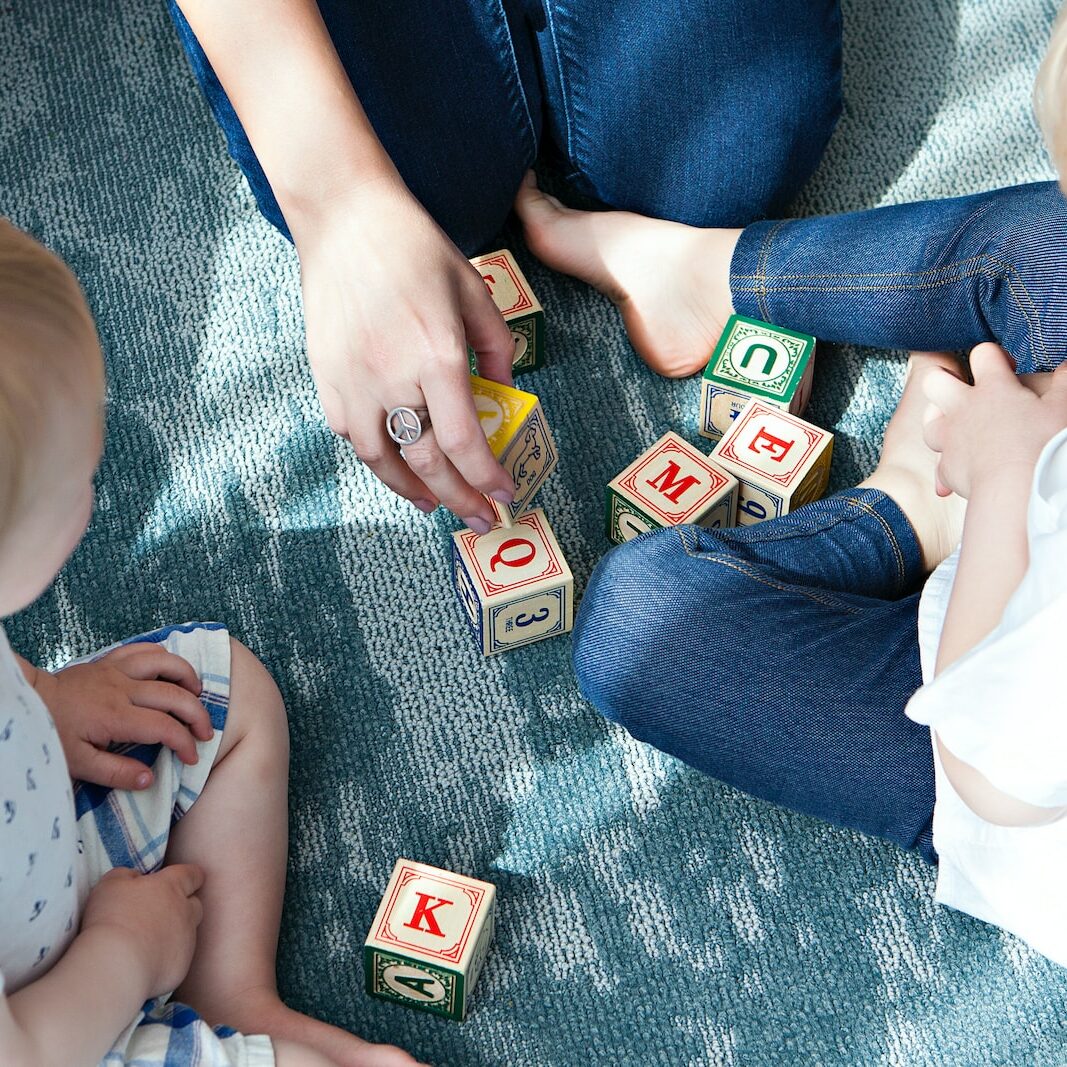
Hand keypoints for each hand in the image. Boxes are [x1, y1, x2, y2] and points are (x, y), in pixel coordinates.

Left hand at [33, 643, 211, 789]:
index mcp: (116, 716)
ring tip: (196, 694)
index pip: (164, 728)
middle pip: (175, 695)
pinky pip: (145, 649)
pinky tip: (171, 671)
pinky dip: (165, 656)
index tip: (191, 758)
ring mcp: (118, 670)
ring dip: (188, 677)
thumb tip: (150, 779)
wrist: (29, 702)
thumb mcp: (78, 764)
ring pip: (166, 663)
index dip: (185, 743)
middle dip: (198, 715)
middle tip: (206, 732)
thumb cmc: (53, 734)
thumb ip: (116, 773)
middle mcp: (123, 689)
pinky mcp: (111, 661)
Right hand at [80, 865, 203, 998]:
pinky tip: (145, 964)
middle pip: (195, 905)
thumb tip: (134, 878)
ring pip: (188, 933)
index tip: (187, 879)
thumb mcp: (111, 884)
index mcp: (171, 887)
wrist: (116, 964)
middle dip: (185, 906)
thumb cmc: (111, 918)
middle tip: (163, 913)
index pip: (192, 875)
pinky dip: (166, 959)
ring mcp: (187, 941)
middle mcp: (185, 912)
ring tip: (151, 941)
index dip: (190, 876)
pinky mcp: (181, 967)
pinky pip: (178, 960)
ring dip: (175, 934)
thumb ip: (127, 875)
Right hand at [294, 177, 516, 530]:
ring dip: (412, 490)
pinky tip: (395, 463)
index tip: (504, 496)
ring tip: (434, 503)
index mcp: (436, 356)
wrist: (345, 219)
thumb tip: (504, 394)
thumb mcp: (474, 291)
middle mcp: (392, 378)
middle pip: (427, 462)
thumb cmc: (415, 249)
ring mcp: (353, 381)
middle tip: (479, 519)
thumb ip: (496, 348)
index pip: (465, 443)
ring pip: (382, 460)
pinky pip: (352, 435)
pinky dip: (377, 457)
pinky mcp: (326, 377)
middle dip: (460, 499)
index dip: (486, 478)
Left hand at [922, 343, 1066, 498]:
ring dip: (940, 423)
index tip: (1007, 368)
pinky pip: (939, 466)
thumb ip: (1063, 382)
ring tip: (958, 428)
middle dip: (944, 379)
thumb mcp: (1062, 407)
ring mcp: (951, 438)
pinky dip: (947, 469)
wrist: (1017, 489)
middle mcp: (963, 409)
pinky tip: (957, 474)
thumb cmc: (1043, 445)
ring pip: (929, 422)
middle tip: (965, 390)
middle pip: (934, 381)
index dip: (993, 356)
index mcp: (993, 388)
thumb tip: (1066, 367)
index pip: (982, 354)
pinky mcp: (947, 467)